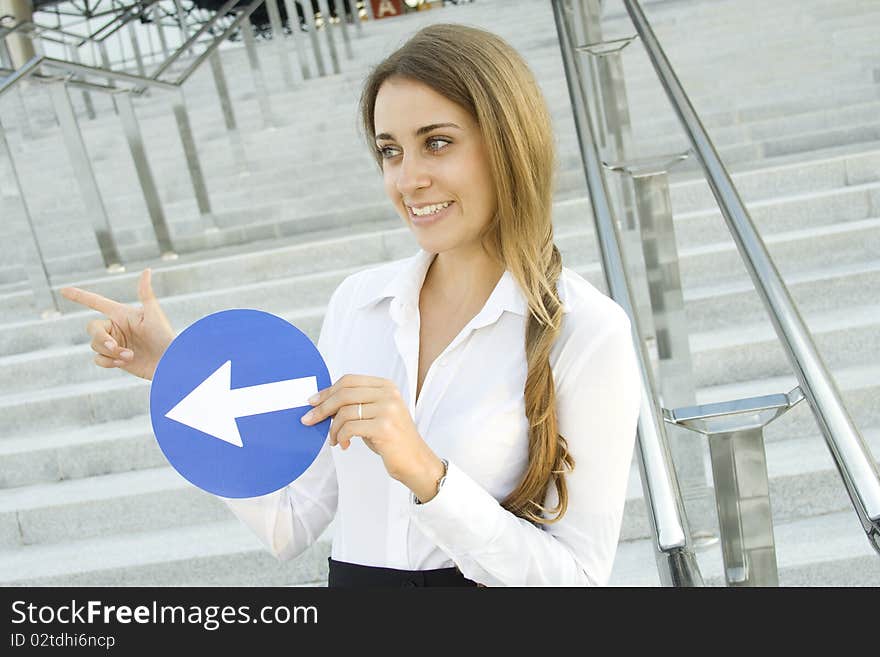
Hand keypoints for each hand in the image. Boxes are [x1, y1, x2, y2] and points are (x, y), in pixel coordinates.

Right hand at [59, 268, 175, 380]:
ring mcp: (115, 343)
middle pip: (91, 328)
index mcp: (121, 314)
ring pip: (94, 345)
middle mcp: (116, 327)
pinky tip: (125, 362)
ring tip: (130, 355)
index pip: (96, 302)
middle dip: (101, 339)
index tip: (63, 290)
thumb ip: (145, 293)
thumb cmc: (165, 336)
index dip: (79, 296)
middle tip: (115, 347)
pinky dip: (108, 362)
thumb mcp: (153, 314)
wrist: (169, 362)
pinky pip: (98, 359)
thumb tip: (147, 270)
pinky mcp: (115, 359)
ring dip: (110, 352)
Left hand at [300, 374, 444, 496]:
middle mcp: (389, 394)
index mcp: (386, 386)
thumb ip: (355, 404)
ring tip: (335, 439)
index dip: (328, 391)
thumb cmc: (392, 439)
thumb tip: (322, 402)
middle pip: (344, 394)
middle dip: (322, 408)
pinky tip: (344, 445)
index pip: (349, 381)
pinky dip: (341, 437)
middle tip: (309, 420)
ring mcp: (388, 410)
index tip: (313, 402)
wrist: (415, 461)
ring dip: (333, 428)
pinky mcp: (384, 427)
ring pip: (344, 412)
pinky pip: (350, 428)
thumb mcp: (375, 414)